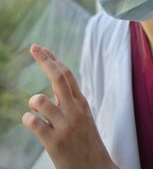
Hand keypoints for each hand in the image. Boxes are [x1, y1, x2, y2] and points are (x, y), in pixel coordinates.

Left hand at [22, 44, 117, 168]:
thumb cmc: (86, 140)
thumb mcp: (82, 116)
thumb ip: (68, 99)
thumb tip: (54, 80)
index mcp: (81, 102)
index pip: (66, 74)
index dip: (53, 59)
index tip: (41, 48)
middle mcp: (74, 110)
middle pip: (58, 77)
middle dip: (44, 60)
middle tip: (34, 47)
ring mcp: (65, 125)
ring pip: (40, 100)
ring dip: (33, 102)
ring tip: (35, 111)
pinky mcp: (54, 142)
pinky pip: (33, 122)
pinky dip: (27, 120)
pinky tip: (32, 123)